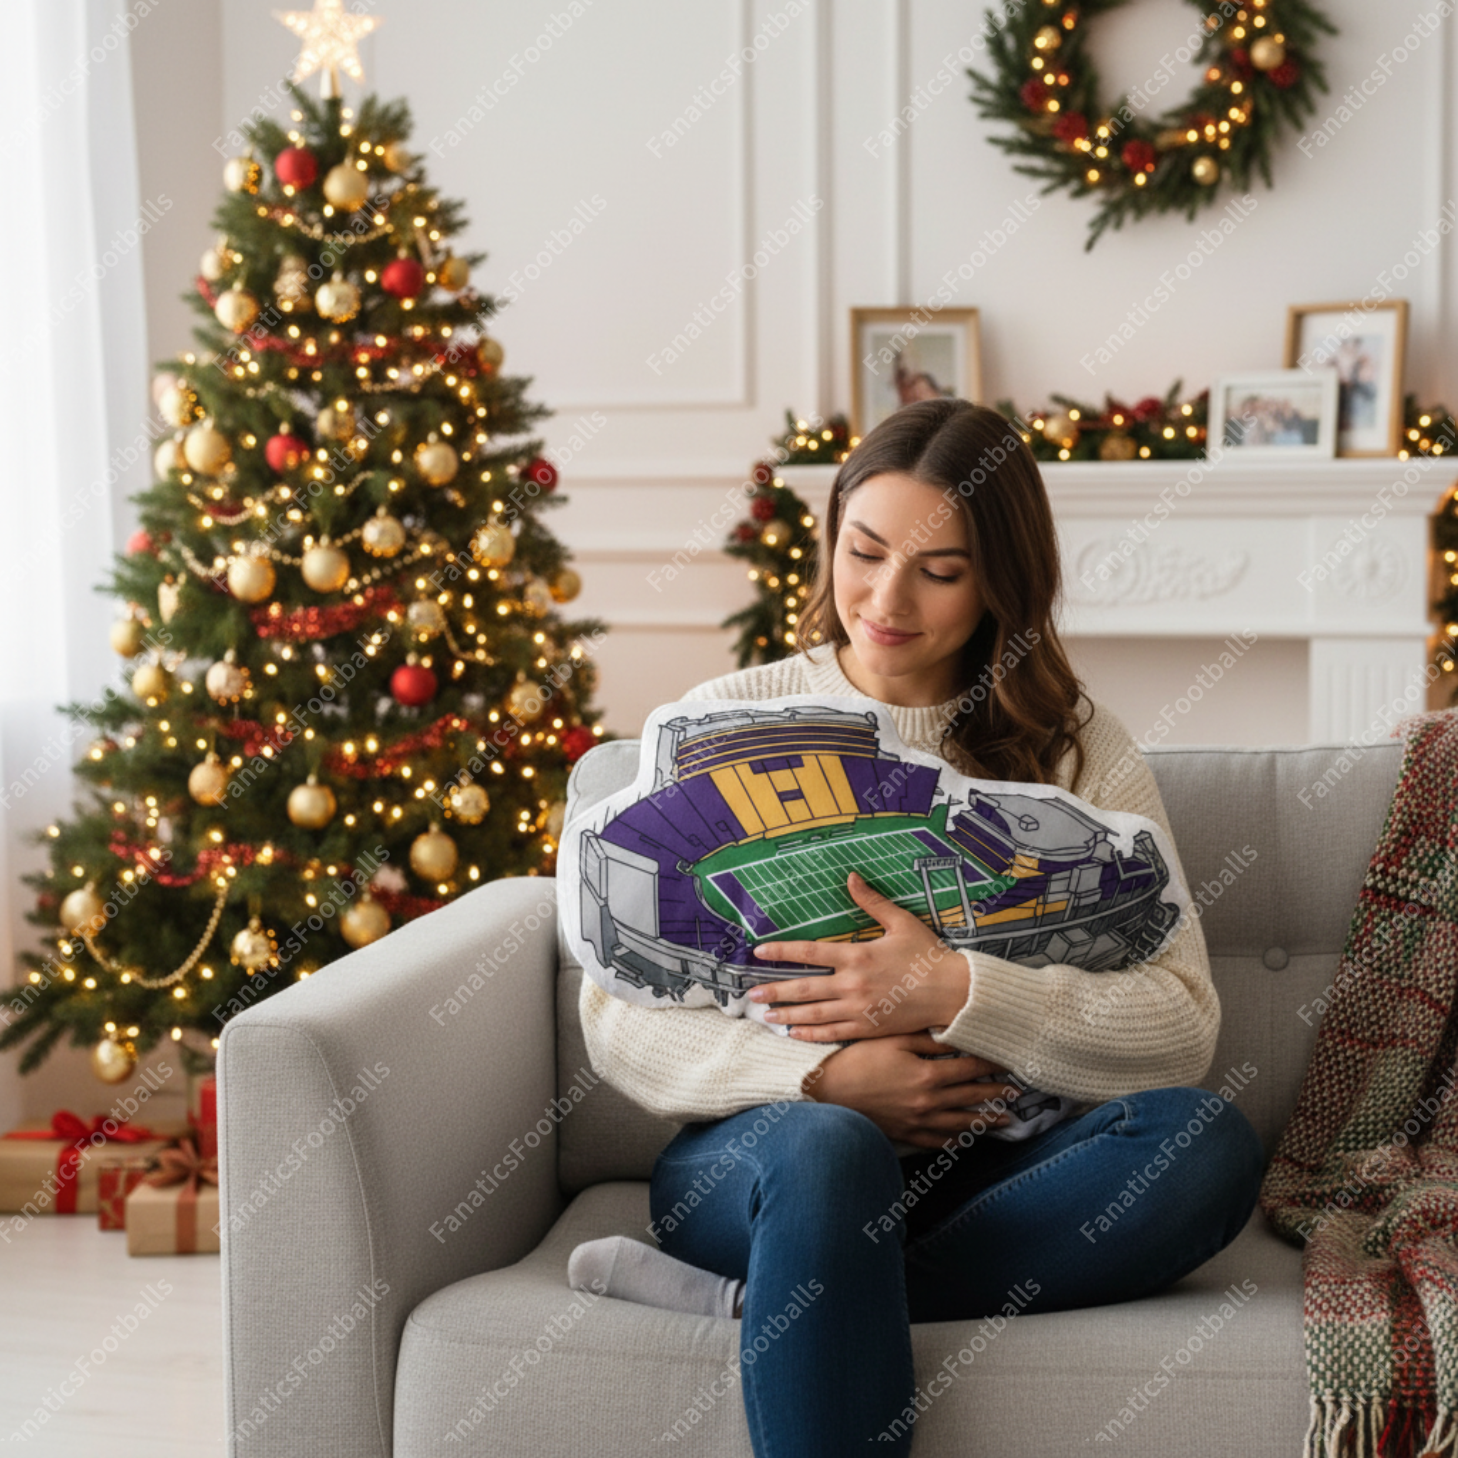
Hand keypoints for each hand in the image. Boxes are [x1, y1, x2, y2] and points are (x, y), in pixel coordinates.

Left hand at [746, 870, 969, 1039]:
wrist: (953, 992)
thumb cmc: (928, 955)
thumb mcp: (901, 922)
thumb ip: (872, 901)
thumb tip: (851, 876)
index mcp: (857, 956)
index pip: (809, 952)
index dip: (781, 952)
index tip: (759, 952)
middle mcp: (853, 984)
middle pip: (804, 988)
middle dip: (775, 991)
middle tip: (752, 995)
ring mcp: (860, 1010)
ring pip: (814, 1015)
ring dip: (787, 1014)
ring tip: (766, 1015)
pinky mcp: (869, 1028)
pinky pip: (833, 1034)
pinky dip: (811, 1035)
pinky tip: (795, 1034)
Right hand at [803, 1034, 1021, 1149]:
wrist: (827, 1093)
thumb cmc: (856, 1061)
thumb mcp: (890, 1040)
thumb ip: (924, 1038)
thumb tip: (952, 1031)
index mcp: (927, 1076)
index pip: (968, 1067)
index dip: (990, 1063)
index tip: (1007, 1059)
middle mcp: (928, 1103)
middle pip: (971, 1097)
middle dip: (996, 1093)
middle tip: (1017, 1092)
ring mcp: (918, 1123)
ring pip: (961, 1124)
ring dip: (985, 1121)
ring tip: (1006, 1121)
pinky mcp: (906, 1135)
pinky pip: (939, 1142)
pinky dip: (956, 1140)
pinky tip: (967, 1139)